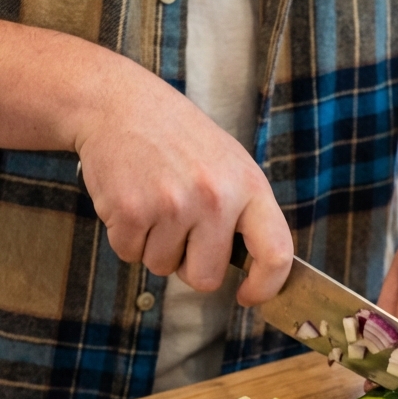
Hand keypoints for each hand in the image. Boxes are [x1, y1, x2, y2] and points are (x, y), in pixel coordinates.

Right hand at [74, 56, 291, 306]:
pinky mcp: (132, 211)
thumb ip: (244, 213)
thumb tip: (255, 270)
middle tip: (179, 228)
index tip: (249, 295)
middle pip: (205, 278)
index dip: (265, 286)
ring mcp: (173, 205)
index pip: (276, 253)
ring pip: (162, 267)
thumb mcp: (229, 164)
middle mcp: (216, 197)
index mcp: (249, 186)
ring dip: (153, 245)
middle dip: (188, 265)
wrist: (119, 104)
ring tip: (153, 201)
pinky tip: (131, 199)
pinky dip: (126, 236)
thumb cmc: (178, 139)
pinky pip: (129, 254)